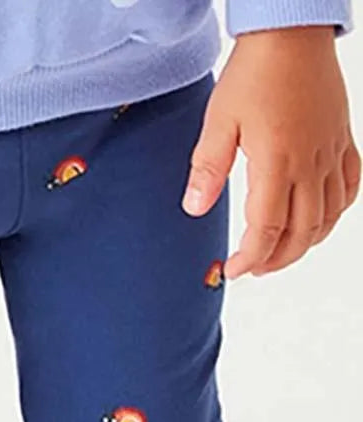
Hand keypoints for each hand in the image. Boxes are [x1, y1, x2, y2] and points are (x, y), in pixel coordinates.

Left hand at [183, 26, 360, 277]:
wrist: (292, 33)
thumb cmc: (254, 73)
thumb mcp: (218, 122)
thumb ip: (207, 170)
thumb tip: (194, 209)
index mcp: (276, 163)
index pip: (266, 230)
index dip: (250, 257)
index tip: (232, 269)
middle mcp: (309, 164)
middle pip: (301, 233)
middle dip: (276, 260)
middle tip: (254, 269)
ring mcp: (330, 154)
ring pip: (327, 217)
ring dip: (305, 244)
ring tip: (281, 254)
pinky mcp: (342, 141)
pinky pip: (349, 188)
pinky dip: (335, 214)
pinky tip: (319, 222)